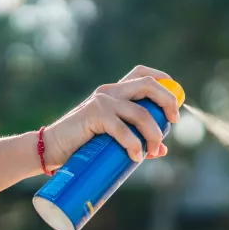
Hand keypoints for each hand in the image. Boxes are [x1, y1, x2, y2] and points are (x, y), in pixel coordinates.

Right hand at [43, 65, 179, 168]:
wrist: (52, 149)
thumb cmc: (85, 144)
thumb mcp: (115, 139)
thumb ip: (138, 139)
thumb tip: (162, 150)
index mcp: (116, 92)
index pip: (142, 73)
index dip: (164, 82)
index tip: (176, 103)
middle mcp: (111, 91)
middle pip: (148, 85)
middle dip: (167, 102)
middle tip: (174, 122)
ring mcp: (102, 101)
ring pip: (141, 113)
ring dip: (154, 134)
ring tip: (154, 151)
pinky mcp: (94, 114)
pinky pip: (122, 128)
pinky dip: (134, 144)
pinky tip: (137, 156)